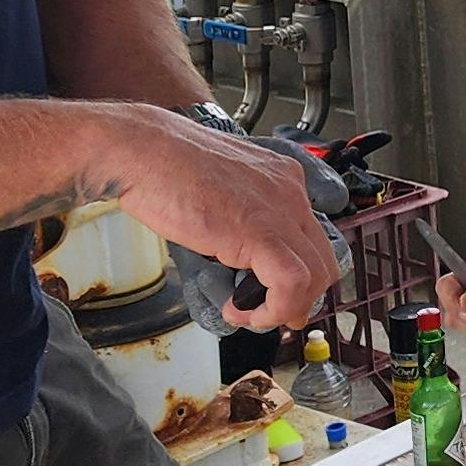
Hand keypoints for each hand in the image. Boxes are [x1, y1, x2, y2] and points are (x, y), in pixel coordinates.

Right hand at [115, 108, 341, 328]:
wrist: (141, 150)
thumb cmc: (165, 166)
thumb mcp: (219, 191)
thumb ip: (237, 220)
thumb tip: (237, 255)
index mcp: (282, 179)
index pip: (312, 238)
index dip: (301, 276)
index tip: (279, 296)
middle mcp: (290, 192)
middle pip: (323, 261)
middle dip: (300, 298)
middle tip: (271, 315)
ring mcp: (280, 210)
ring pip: (315, 276)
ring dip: (284, 309)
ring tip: (248, 314)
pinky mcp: (260, 232)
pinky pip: (291, 283)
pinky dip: (273, 309)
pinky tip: (238, 310)